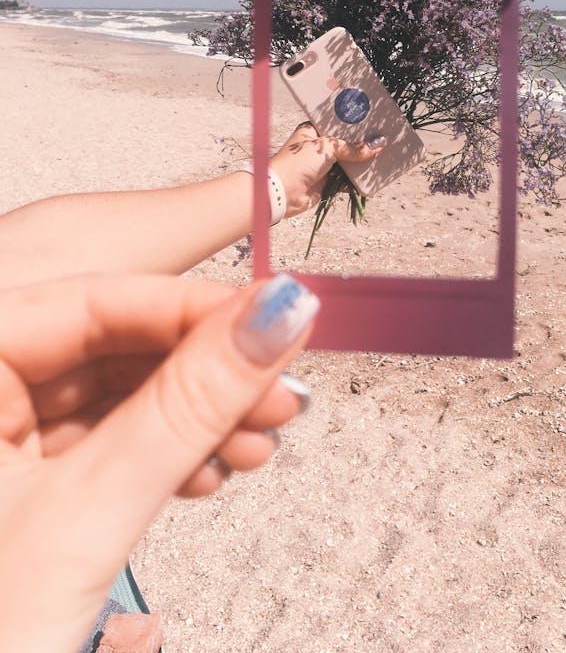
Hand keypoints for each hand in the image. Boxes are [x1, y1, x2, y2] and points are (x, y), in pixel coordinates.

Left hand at [0, 272, 317, 652]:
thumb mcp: (85, 518)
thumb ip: (186, 409)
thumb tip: (276, 317)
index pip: (89, 303)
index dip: (190, 308)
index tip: (275, 314)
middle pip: (113, 349)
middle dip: (207, 374)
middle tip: (282, 389)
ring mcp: (0, 441)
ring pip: (120, 398)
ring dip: (200, 420)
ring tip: (262, 443)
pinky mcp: (26, 487)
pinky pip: (110, 446)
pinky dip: (169, 457)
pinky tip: (215, 471)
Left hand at [271, 121, 384, 216]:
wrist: (282, 193)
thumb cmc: (299, 162)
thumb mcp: (328, 149)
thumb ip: (354, 149)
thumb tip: (379, 144)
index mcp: (313, 131)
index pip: (338, 124)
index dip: (355, 124)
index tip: (374, 122)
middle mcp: (317, 147)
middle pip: (345, 144)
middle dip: (362, 145)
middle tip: (383, 138)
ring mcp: (322, 165)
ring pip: (347, 162)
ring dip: (361, 162)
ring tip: (383, 156)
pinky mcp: (326, 182)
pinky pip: (346, 179)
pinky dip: (357, 179)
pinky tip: (371, 175)